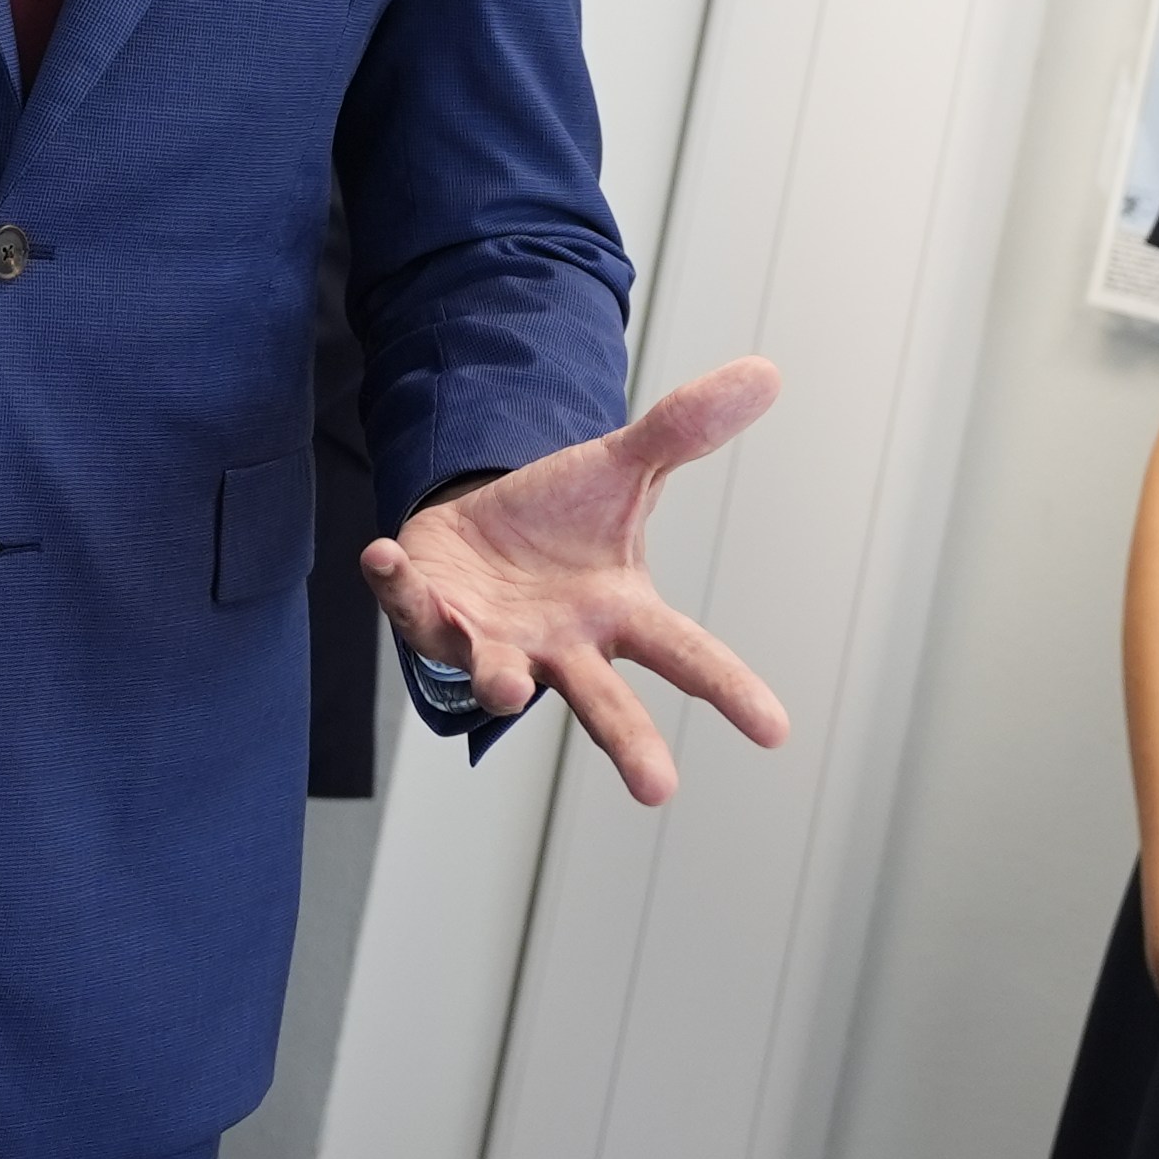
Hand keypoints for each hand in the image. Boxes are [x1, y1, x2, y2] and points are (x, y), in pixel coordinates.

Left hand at [358, 358, 792, 803]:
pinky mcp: (431, 613)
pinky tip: (383, 556)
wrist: (480, 523)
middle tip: (657, 787)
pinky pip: (411, 604)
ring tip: (510, 687)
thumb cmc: (561, 519)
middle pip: (602, 700)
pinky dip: (398, 585)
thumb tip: (766, 370)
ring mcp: (493, 639)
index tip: (775, 730)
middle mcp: (561, 644)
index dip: (730, 690)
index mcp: (619, 615)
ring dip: (500, 682)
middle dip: (627, 742)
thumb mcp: (625, 466)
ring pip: (497, 674)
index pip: (686, 654)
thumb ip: (685, 429)